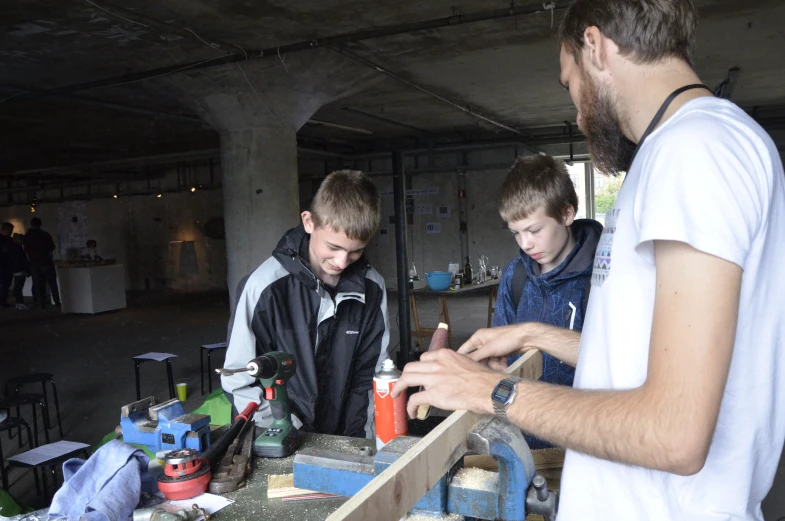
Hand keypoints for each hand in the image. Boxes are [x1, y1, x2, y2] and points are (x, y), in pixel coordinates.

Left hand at [391, 349, 505, 417]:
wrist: (489, 389)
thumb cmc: (483, 379)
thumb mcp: (466, 363)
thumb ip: (454, 366)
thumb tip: (451, 375)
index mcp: (445, 355)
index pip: (424, 358)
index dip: (419, 368)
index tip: (419, 374)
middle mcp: (436, 364)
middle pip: (410, 367)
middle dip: (404, 376)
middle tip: (403, 384)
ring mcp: (433, 379)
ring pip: (406, 379)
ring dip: (399, 388)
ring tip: (397, 395)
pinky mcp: (433, 394)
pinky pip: (414, 399)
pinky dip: (410, 406)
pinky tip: (412, 412)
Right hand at [457, 324, 531, 364]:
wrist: (526, 338)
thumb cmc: (507, 338)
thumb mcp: (489, 349)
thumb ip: (475, 356)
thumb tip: (463, 363)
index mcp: (478, 337)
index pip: (464, 350)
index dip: (462, 359)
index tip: (461, 370)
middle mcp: (484, 342)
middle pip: (478, 358)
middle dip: (485, 364)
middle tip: (490, 369)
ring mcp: (493, 347)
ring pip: (488, 361)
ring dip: (495, 366)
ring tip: (502, 366)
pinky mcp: (501, 352)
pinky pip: (496, 361)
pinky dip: (501, 364)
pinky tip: (506, 365)